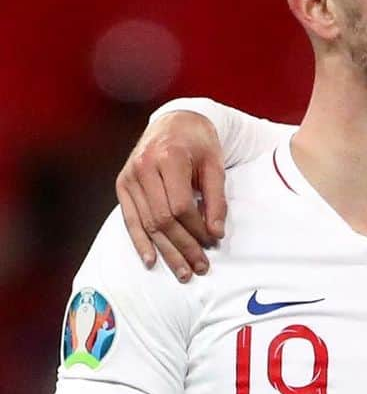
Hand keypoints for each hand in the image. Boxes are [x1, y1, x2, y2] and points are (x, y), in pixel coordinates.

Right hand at [117, 111, 226, 279]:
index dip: (197, 228)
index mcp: (168, 157)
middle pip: (162, 218)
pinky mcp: (122, 184)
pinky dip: (140, 241)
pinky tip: (151, 260)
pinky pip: (130, 219)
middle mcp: (143, 166)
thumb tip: (215, 233)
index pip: (181, 206)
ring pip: (147, 223)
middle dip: (183, 246)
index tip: (213, 241)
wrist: (175, 121)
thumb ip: (216, 199)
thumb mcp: (214, 165)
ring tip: (183, 272)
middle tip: (201, 268)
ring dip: (166, 251)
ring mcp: (129, 176)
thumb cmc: (199, 143)